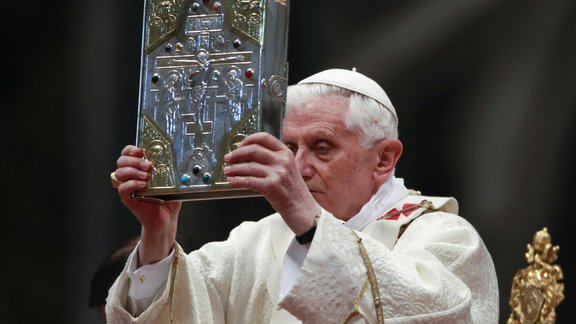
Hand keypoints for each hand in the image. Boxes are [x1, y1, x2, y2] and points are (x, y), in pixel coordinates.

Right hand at [114, 145, 181, 265]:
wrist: (167, 218)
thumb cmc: (168, 198)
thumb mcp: (171, 180)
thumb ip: (169, 168)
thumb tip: (174, 156)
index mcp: (139, 168)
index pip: (127, 153)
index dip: (131, 149)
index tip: (141, 151)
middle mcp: (131, 176)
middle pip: (121, 161)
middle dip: (133, 160)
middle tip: (148, 166)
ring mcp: (128, 188)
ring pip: (119, 173)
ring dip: (133, 171)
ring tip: (147, 176)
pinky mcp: (128, 199)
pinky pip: (122, 189)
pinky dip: (132, 184)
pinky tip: (143, 185)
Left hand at [223, 133, 319, 234]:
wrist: (303, 210)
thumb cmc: (294, 192)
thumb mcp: (288, 169)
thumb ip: (273, 160)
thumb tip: (248, 156)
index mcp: (286, 153)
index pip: (264, 137)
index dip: (248, 140)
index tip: (239, 145)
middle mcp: (282, 161)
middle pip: (253, 150)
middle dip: (237, 154)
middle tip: (228, 158)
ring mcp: (277, 173)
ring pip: (249, 166)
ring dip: (234, 169)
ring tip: (227, 171)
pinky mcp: (271, 186)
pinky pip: (249, 181)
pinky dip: (237, 180)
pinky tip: (232, 181)